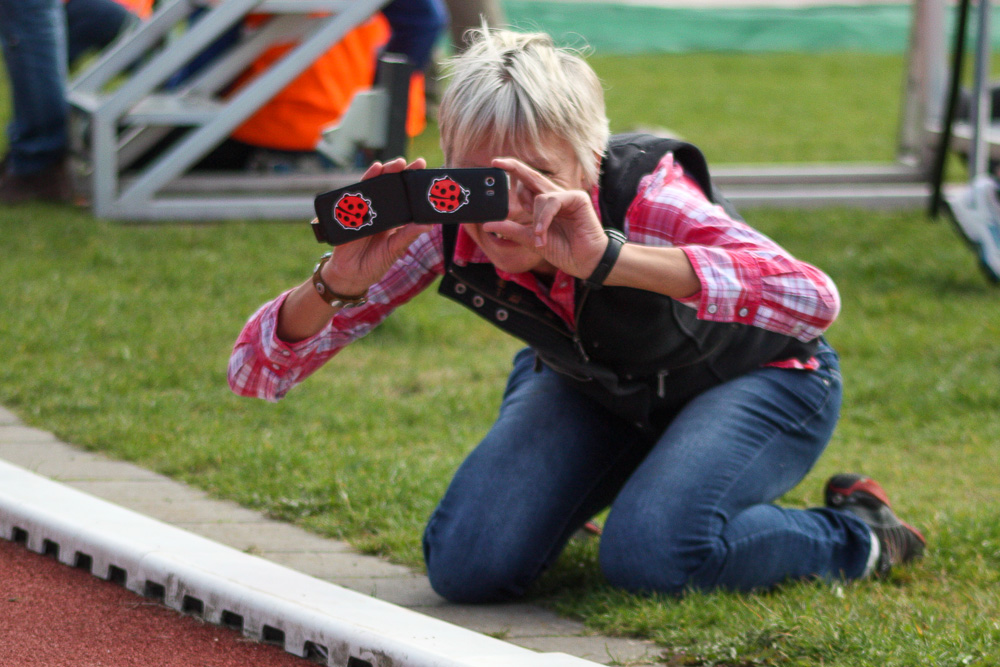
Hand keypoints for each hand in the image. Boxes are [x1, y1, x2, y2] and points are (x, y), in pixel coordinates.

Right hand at [319, 157, 431, 294]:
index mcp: (394, 219)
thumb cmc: (375, 263)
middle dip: (398, 172)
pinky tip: (373, 172)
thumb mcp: (394, 249)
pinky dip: (364, 182)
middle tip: (409, 163)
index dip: (412, 183)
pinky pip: (356, 194)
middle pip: (389, 186)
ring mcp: (364, 210)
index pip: (404, 196)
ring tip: (393, 164)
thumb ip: (407, 236)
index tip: (423, 169)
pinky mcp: (350, 213)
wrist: (350, 276)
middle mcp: (380, 211)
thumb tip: (428, 224)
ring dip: (382, 173)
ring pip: (373, 186)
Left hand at [489, 157, 608, 278]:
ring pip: (539, 198)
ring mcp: (566, 196)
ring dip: (536, 220)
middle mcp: (554, 197)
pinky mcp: (577, 198)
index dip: (512, 176)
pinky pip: (552, 202)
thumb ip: (511, 230)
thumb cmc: (563, 251)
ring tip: (540, 238)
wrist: (585, 262)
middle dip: (513, 167)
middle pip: (531, 176)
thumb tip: (487, 224)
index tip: (495, 165)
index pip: (525, 186)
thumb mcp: (530, 240)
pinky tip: (542, 233)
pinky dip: (545, 218)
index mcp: (543, 205)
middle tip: (496, 162)